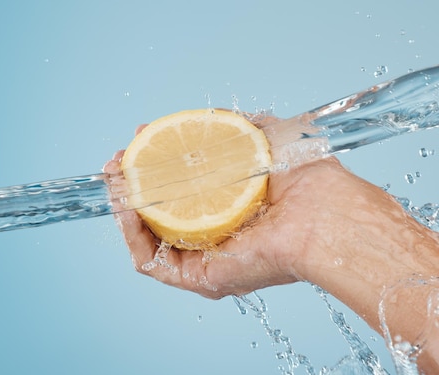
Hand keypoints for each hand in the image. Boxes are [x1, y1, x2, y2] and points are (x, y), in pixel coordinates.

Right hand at [103, 116, 385, 298]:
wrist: (323, 211)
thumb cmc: (303, 175)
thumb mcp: (260, 137)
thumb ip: (232, 128)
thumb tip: (204, 119)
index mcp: (226, 206)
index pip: (177, 190)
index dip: (153, 165)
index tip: (141, 138)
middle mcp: (213, 234)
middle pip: (156, 214)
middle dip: (131, 184)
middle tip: (120, 158)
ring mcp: (204, 259)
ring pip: (147, 238)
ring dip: (123, 207)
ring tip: (115, 178)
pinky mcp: (199, 278)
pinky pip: (150, 261)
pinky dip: (131, 232)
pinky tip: (126, 203)